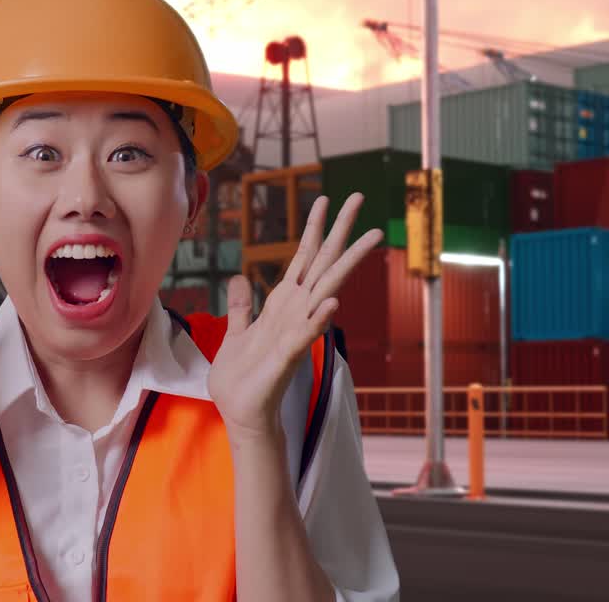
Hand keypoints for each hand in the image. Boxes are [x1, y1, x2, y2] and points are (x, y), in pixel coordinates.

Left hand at [207, 194, 381, 442]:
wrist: (242, 411)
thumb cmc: (243, 376)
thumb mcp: (236, 331)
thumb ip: (241, 306)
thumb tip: (241, 279)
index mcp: (283, 304)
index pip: (303, 258)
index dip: (314, 228)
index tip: (326, 199)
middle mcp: (296, 312)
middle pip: (323, 264)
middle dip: (341, 232)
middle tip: (360, 197)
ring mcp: (296, 333)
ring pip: (325, 291)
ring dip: (346, 265)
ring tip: (371, 237)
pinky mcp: (286, 357)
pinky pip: (305, 334)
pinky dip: (317, 319)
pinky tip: (331, 303)